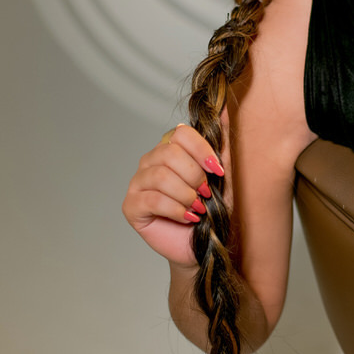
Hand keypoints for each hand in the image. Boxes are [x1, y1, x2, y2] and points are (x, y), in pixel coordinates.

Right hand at [121, 122, 228, 268]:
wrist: (202, 245)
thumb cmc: (211, 210)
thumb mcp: (222, 175)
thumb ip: (220, 143)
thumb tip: (221, 108)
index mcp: (170, 149)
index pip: (181, 133)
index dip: (202, 150)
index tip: (217, 171)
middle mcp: (150, 161)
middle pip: (170, 153)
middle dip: (195, 176)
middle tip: (206, 194)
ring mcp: (137, 183)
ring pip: (161, 176)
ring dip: (186, 194)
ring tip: (198, 208)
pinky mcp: (131, 206)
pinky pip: (152, 199)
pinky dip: (176, 209)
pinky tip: (187, 217)